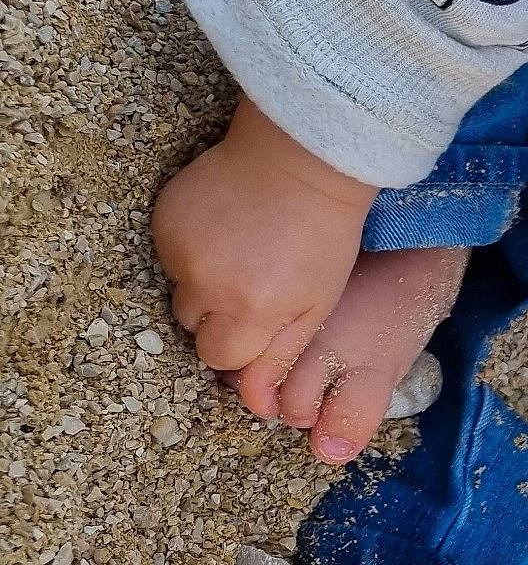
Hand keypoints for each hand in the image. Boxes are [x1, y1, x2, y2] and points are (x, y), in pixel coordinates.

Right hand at [154, 97, 375, 406]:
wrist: (304, 158)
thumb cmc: (325, 233)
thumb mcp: (318, 302)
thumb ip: (281, 355)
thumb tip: (256, 405)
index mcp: (252, 312)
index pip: (219, 358)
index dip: (239, 342)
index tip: (258, 318)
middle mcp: (209, 287)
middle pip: (194, 327)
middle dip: (218, 315)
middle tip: (252, 280)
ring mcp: (181, 251)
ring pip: (179, 290)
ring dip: (203, 280)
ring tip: (242, 249)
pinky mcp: (164, 221)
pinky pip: (168, 252)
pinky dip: (191, 246)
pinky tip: (226, 225)